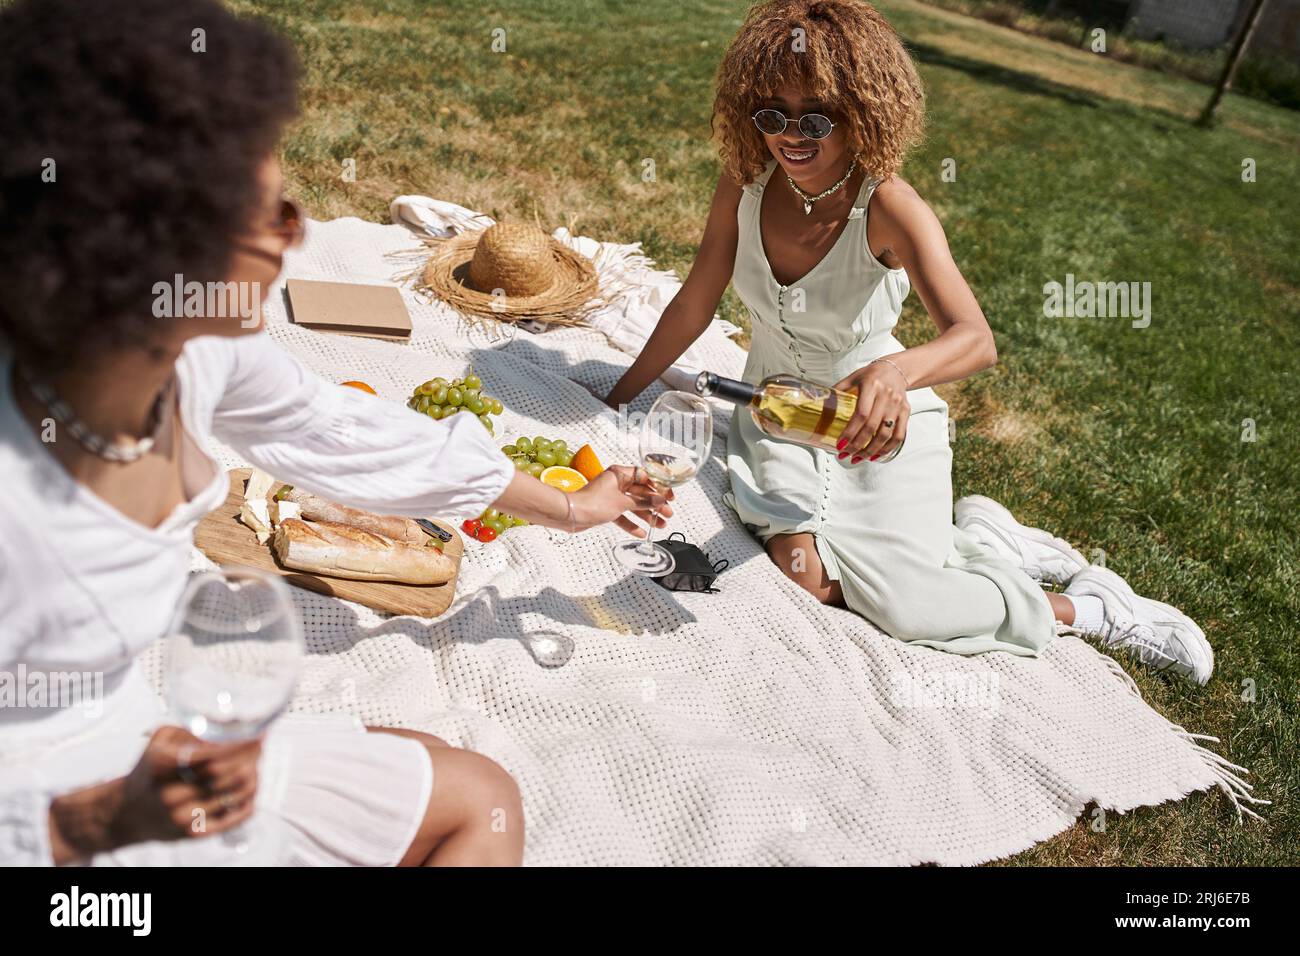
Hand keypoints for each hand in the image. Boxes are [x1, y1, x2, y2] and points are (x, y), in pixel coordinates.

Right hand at [48, 727, 262, 863]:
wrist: (127, 812)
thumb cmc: (150, 770)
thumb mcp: (160, 742)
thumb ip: (191, 730)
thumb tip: (229, 727)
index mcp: (162, 765)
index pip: (211, 755)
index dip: (240, 745)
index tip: (258, 735)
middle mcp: (170, 793)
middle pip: (225, 773)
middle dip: (250, 758)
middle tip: (259, 747)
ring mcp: (182, 816)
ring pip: (234, 794)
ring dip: (253, 777)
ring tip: (255, 766)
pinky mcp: (193, 834)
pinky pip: (233, 818)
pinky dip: (249, 801)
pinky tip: (251, 789)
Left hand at [571, 464, 673, 536]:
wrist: (571, 515)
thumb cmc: (592, 503)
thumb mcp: (623, 502)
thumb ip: (643, 502)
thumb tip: (660, 500)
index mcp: (620, 473)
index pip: (645, 477)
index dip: (659, 487)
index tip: (669, 496)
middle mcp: (616, 483)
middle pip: (641, 492)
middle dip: (655, 504)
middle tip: (667, 513)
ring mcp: (611, 496)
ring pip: (634, 505)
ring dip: (646, 515)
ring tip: (659, 525)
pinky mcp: (606, 508)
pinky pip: (623, 515)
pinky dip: (631, 523)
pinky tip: (641, 532)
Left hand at [832, 360, 909, 461]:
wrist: (896, 370)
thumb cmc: (872, 375)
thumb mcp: (853, 377)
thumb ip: (838, 390)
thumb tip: (818, 402)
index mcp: (871, 386)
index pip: (861, 414)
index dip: (850, 432)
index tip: (840, 444)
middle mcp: (886, 396)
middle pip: (872, 427)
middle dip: (857, 445)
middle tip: (845, 454)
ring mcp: (897, 405)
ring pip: (885, 434)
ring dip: (870, 450)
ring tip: (857, 458)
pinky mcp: (906, 412)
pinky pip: (898, 435)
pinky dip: (887, 449)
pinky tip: (875, 455)